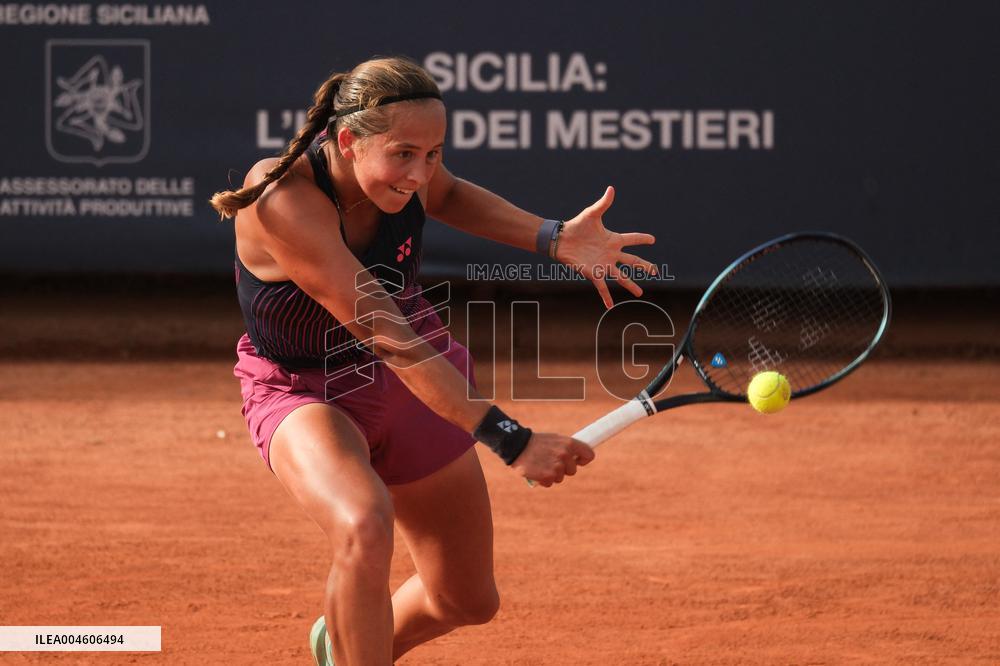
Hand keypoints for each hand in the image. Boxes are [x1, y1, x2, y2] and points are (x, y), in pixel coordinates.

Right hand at [511, 433, 595, 486]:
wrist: (517, 445)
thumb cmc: (536, 442)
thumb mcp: (554, 439)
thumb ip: (566, 448)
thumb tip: (576, 456)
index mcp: (569, 443)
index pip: (589, 454)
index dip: (584, 460)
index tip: (578, 462)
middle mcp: (565, 455)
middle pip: (572, 470)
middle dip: (563, 469)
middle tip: (551, 462)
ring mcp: (557, 466)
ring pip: (560, 477)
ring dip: (552, 474)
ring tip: (541, 465)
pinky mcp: (548, 476)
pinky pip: (550, 483)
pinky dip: (543, 480)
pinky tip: (536, 471)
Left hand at [555, 186, 657, 307]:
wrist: (561, 239)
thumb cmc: (576, 226)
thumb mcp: (592, 214)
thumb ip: (603, 204)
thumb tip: (611, 189)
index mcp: (613, 240)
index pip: (632, 239)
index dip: (642, 238)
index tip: (652, 239)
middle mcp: (611, 254)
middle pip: (632, 261)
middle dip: (644, 266)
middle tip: (656, 271)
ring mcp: (603, 265)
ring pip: (621, 277)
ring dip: (630, 285)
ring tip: (640, 293)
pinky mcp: (593, 273)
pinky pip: (602, 286)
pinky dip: (606, 296)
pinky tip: (610, 305)